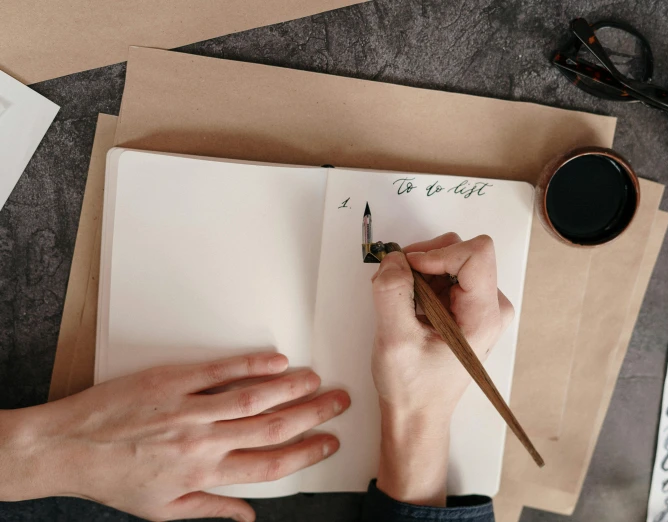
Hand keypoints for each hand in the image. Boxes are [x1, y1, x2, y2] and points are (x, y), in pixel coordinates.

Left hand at [0, 353, 349, 521]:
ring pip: (254, 397)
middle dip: (313, 415)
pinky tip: (277, 361)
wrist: (66, 448)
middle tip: (338, 403)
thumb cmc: (112, 478)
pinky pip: (221, 371)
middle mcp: (203, 441)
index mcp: (204, 474)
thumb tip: (247, 517)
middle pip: (272, 427)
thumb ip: (211, 510)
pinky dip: (253, 365)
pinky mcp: (173, 381)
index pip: (270, 464)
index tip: (328, 443)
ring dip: (292, 389)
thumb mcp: (163, 510)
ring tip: (317, 381)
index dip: (306, 453)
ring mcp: (189, 408)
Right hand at [370, 233, 512, 505]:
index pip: (476, 253)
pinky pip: (443, 272)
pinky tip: (408, 306)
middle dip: (423, 261)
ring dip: (418, 271)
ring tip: (401, 303)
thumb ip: (392, 294)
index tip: (408, 269)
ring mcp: (480, 305)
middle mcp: (491, 306)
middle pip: (461, 251)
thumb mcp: (394, 341)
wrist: (418, 414)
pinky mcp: (466, 306)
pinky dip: (420, 280)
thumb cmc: (413, 388)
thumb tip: (393, 259)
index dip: (437, 253)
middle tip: (397, 288)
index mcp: (483, 316)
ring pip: (450, 258)